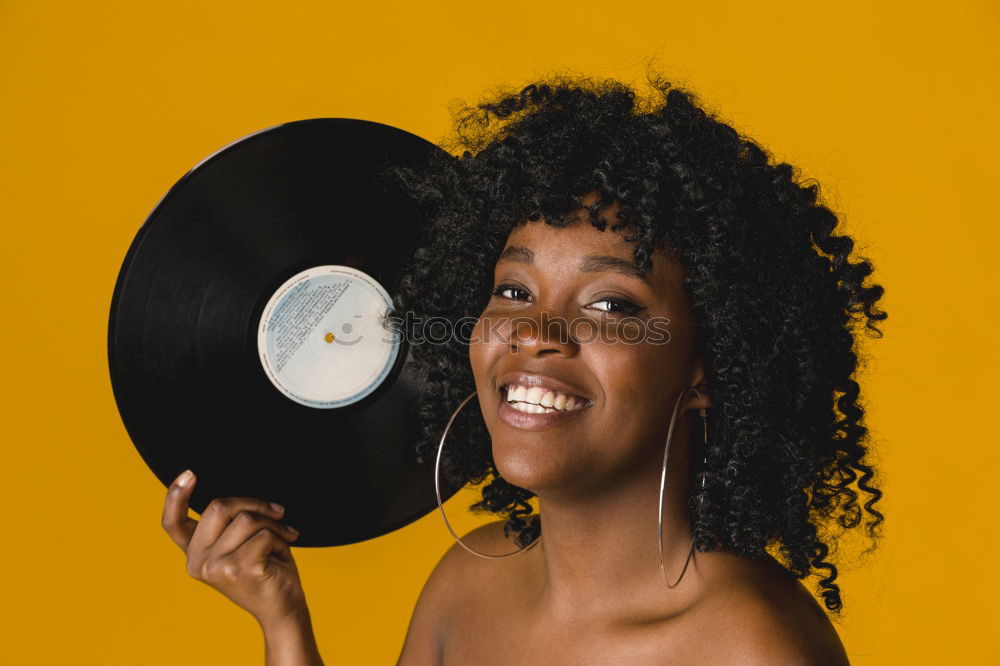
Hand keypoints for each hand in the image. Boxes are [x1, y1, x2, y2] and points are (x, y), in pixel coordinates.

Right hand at [161, 470, 307, 629]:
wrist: (282, 608)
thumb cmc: (266, 569)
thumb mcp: (241, 544)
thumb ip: (230, 524)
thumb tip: (240, 500)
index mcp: (194, 553)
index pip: (173, 523)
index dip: (176, 495)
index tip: (190, 474)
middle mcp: (197, 561)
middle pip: (219, 507)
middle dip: (254, 503)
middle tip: (278, 512)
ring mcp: (215, 567)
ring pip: (247, 519)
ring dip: (273, 524)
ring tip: (282, 539)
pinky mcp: (238, 570)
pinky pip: (264, 533)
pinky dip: (281, 537)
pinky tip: (282, 554)